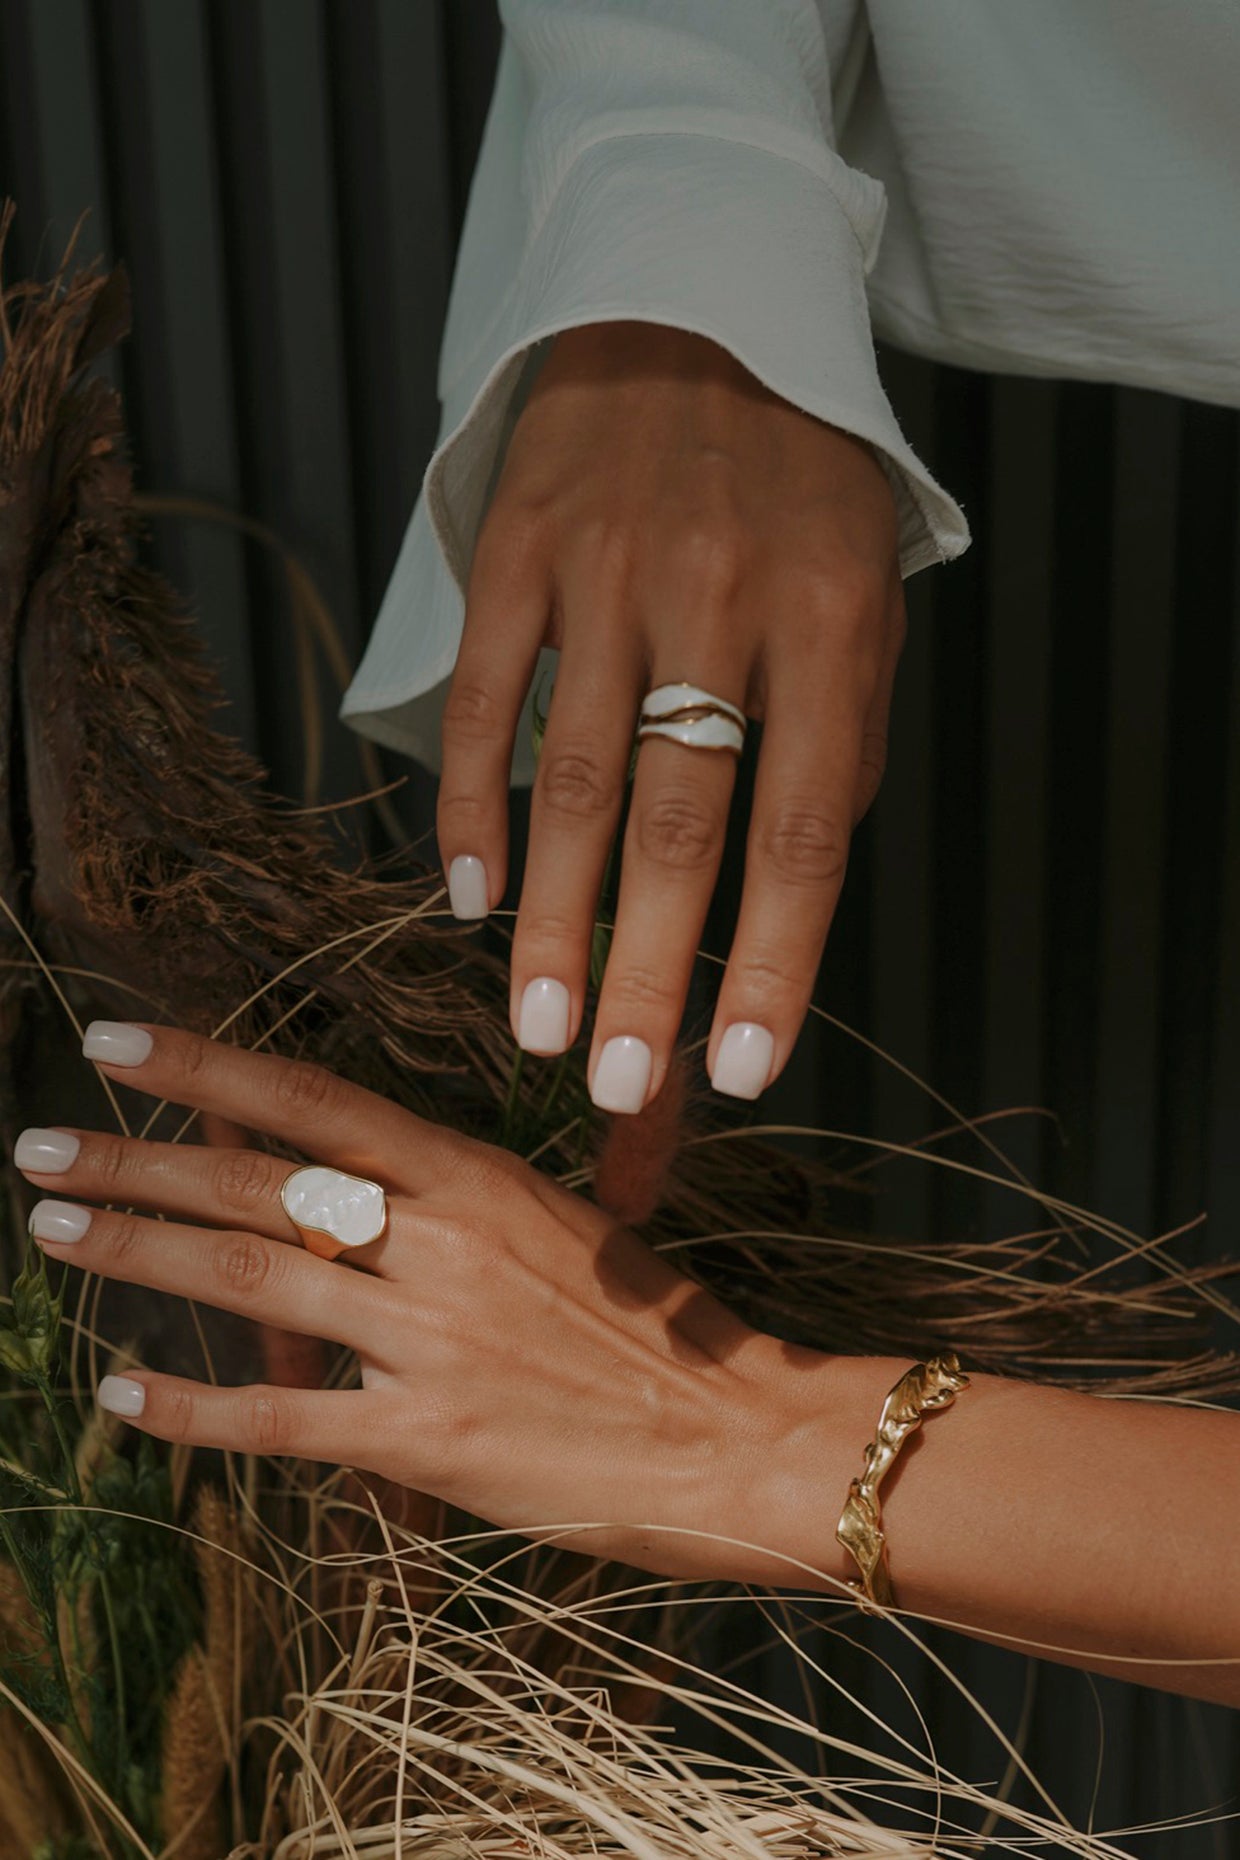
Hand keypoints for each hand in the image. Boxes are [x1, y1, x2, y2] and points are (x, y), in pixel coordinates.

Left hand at [15, 1023, 846, 1581]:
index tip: (118, 1043)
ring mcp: (431, 1337)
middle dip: (136, 1163)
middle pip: (258, 1185)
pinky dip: (193, 1407)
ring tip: (54, 1229)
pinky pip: (283, 1419)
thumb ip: (458, 1204)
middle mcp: (443, 1240)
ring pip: (253, 1280)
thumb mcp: (565, 1225)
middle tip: (38, 1149)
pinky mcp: (429, 1437)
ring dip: (139, 1252)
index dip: (206, 1068)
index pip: (313, 1101)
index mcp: (479, 1175)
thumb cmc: (664, 1327)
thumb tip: (360, 1191)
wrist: (741, 1431)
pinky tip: (120, 1391)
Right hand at [437, 321, 903, 1110]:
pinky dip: (475, 805)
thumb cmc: (798, 477)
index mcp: (830, 621)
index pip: (805, 827)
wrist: (694, 301)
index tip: (740, 1069)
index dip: (772, 960)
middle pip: (677, 822)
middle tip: (609, 1086)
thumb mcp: (867, 587)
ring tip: (531, 1026)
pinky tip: (470, 897)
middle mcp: (719, 600)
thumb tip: (789, 884)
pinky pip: (486, 699)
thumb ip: (842, 732)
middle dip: (641, 969)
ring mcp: (608, 572)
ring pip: (570, 778)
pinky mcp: (516, 549)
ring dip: (549, 918)